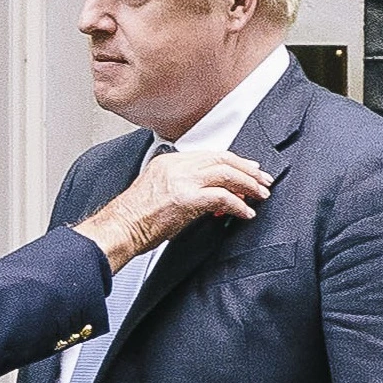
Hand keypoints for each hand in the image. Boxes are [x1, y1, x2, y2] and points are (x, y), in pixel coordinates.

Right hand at [74, 149, 272, 271]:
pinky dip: (238, 205)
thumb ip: (182, 184)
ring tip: (260, 195)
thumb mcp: (158, 190)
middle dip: (247, 169)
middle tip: (263, 180)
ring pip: (226, 174)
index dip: (233, 161)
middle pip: (222, 159)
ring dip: (248, 185)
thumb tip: (209, 195)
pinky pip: (222, 197)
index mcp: (169, 161)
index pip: (209, 154)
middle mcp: (176, 166)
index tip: (248, 169)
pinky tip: (246, 212)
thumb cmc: (135, 217)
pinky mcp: (187, 199)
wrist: (120, 228)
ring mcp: (182, 181)